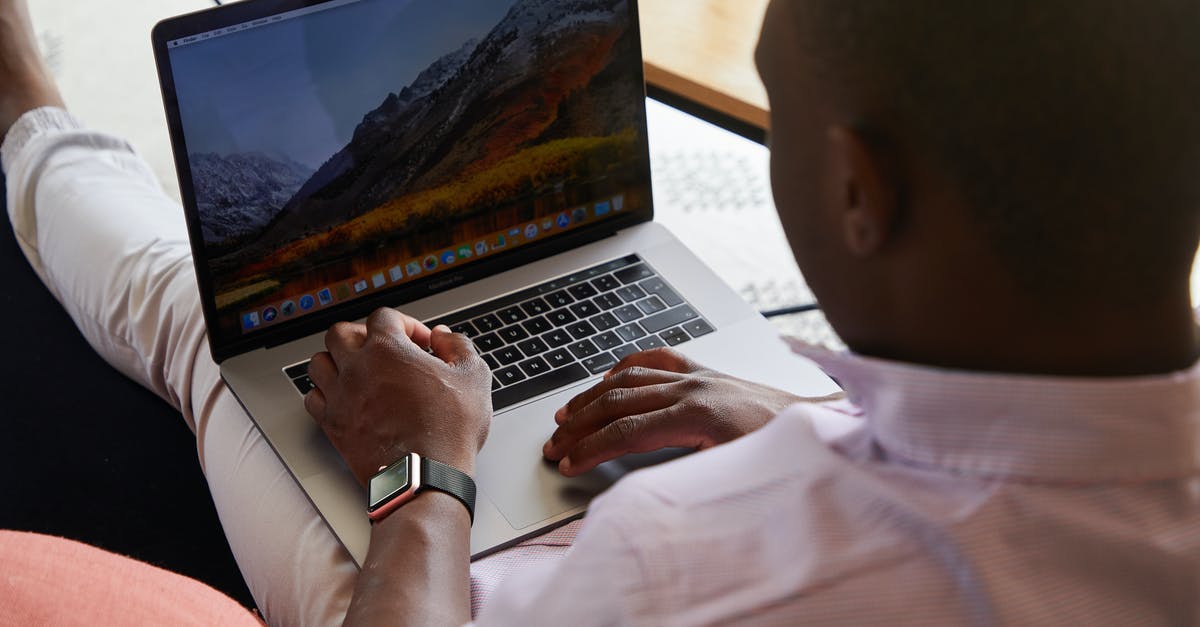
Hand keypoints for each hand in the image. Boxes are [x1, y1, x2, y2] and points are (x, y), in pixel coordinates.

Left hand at [304, 308, 491, 484]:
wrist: (425, 478)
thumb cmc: (449, 430)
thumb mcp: (473, 377)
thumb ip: (458, 346)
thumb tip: (443, 336)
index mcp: (387, 349)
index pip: (383, 316)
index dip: (405, 324)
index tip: (421, 343)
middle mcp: (356, 368)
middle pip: (340, 332)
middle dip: (363, 335)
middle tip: (383, 349)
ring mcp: (340, 397)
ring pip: (319, 362)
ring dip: (338, 361)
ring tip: (359, 370)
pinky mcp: (332, 425)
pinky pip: (313, 398)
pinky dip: (326, 393)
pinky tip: (346, 399)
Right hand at [543, 348, 836, 475]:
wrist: (826, 428)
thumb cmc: (787, 454)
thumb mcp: (734, 476)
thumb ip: (685, 478)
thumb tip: (638, 487)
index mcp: (700, 415)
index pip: (627, 431)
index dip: (591, 449)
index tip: (567, 463)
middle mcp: (695, 388)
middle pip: (618, 402)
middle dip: (580, 425)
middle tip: (553, 445)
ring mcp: (700, 375)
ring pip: (629, 378)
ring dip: (592, 397)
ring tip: (565, 415)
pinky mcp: (707, 371)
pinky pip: (656, 359)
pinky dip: (625, 367)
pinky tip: (607, 377)